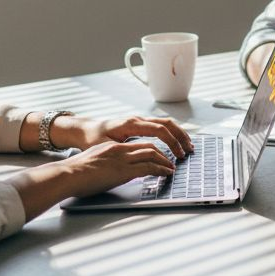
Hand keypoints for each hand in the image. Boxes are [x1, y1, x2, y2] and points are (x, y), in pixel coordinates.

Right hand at [10, 140, 178, 218]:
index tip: (160, 153)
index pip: (137, 143)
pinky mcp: (124, 170)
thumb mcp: (91, 163)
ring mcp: (122, 159)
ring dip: (166, 160)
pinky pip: (149, 167)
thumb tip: (107, 173)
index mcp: (111, 146)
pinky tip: (167, 173)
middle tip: (173, 157)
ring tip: (173, 167)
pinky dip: (161, 169)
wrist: (67, 175)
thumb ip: (103, 164)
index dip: (152, 148)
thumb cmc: (74, 174)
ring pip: (152, 154)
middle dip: (164, 150)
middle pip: (149, 145)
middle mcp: (119, 149)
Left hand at [56, 115, 192, 158]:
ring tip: (187, 146)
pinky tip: (176, 143)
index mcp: (131, 124)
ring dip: (178, 134)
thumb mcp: (106, 146)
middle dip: (181, 137)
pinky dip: (171, 133)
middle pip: (167, 124)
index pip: (159, 130)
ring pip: (166, 123)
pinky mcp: (139, 124)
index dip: (172, 143)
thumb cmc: (92, 138)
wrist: (85, 129)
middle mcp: (138, 119)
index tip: (179, 155)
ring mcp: (139, 120)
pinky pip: (160, 126)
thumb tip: (141, 156)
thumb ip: (124, 149)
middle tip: (189, 151)